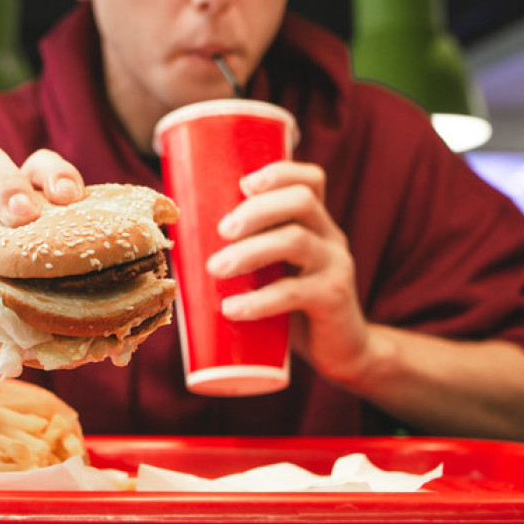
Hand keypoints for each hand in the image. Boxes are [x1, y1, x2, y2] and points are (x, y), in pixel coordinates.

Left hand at [204, 161, 373, 385]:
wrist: (340, 351)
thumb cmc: (294, 305)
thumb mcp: (276, 269)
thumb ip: (248, 251)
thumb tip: (182, 243)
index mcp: (315, 222)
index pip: (309, 180)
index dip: (278, 173)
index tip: (243, 184)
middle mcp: (330, 236)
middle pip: (301, 201)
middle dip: (256, 209)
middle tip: (221, 230)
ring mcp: (336, 266)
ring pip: (296, 240)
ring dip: (250, 251)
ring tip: (215, 269)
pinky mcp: (334, 299)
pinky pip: (296, 292)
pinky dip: (260, 300)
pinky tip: (232, 309)